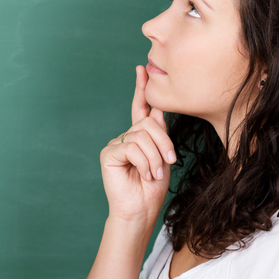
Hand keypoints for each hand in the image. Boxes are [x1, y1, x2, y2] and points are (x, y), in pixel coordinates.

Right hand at [99, 65, 176, 226]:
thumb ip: (159, 133)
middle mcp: (126, 137)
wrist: (141, 211)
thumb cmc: (153, 189)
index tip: (142, 68)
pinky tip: (143, 174)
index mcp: (140, 136)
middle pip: (149, 123)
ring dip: (156, 158)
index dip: (141, 88)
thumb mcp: (163, 156)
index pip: (141, 108)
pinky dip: (145, 162)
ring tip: (154, 174)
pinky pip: (132, 147)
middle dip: (164, 143)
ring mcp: (116, 144)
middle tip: (168, 162)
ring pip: (143, 135)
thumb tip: (159, 110)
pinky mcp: (109, 153)